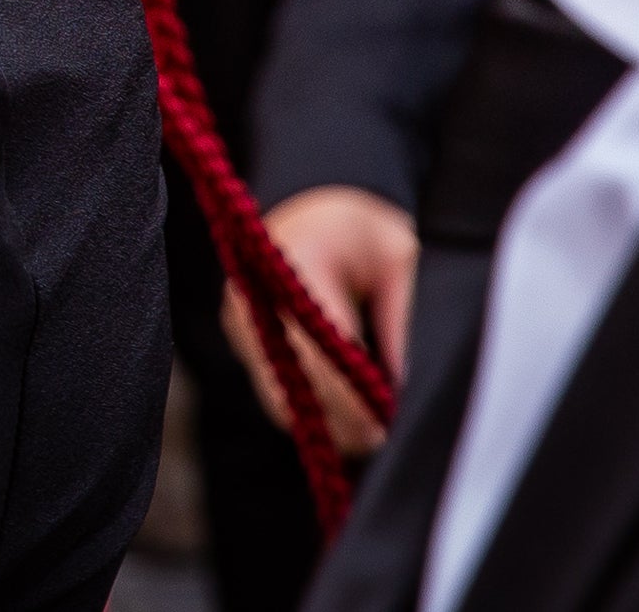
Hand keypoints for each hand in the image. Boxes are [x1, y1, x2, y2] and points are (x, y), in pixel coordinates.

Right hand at [232, 183, 418, 460]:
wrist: (317, 200)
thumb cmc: (364, 226)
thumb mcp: (396, 256)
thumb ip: (395, 317)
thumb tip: (394, 385)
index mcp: (294, 263)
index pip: (317, 346)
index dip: (346, 395)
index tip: (378, 426)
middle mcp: (255, 294)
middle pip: (291, 379)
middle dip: (336, 417)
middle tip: (377, 438)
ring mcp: (242, 317)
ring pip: (276, 393)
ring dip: (321, 419)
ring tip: (366, 436)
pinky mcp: (242, 334)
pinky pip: (272, 386)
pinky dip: (306, 406)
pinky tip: (343, 420)